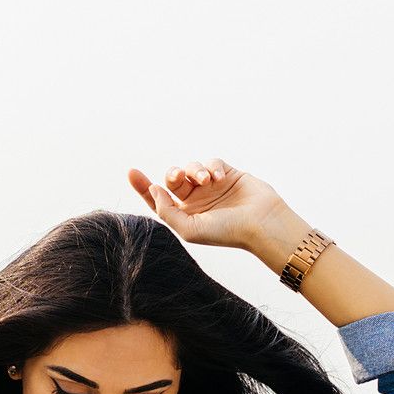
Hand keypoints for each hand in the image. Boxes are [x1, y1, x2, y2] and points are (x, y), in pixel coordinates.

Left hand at [127, 159, 295, 256]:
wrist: (262, 223)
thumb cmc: (227, 231)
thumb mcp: (189, 229)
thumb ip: (166, 211)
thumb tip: (154, 189)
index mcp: (185, 215)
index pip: (159, 199)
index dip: (143, 186)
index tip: (131, 172)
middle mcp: (196, 200)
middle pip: (173, 179)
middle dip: (173, 174)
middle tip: (180, 177)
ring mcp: (212, 186)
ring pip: (192, 167)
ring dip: (195, 170)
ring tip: (207, 180)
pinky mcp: (227, 174)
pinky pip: (211, 162)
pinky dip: (212, 166)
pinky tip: (219, 178)